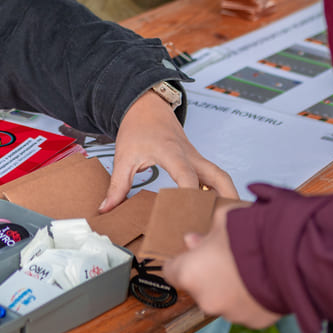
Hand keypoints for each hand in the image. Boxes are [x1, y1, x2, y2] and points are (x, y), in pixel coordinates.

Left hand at [99, 90, 236, 211]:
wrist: (147, 107)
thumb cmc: (137, 129)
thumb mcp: (123, 156)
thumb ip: (117, 185)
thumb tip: (106, 208)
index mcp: (171, 152)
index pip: (187, 176)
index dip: (189, 197)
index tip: (188, 217)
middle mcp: (190, 156)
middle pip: (218, 176)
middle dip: (225, 198)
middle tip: (225, 225)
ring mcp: (197, 159)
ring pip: (221, 177)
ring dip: (227, 196)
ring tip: (226, 223)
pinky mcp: (198, 162)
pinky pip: (214, 177)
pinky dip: (218, 192)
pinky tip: (213, 211)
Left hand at [163, 202, 281, 327]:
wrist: (293, 256)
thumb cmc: (252, 233)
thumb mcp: (222, 219)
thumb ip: (204, 233)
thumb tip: (193, 241)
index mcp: (190, 273)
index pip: (171, 271)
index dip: (181, 260)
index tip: (191, 254)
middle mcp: (205, 299)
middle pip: (198, 286)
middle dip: (207, 273)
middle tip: (225, 256)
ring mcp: (230, 314)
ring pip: (222, 299)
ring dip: (228, 287)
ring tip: (247, 267)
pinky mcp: (253, 322)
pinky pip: (244, 307)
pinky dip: (248, 297)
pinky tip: (260, 279)